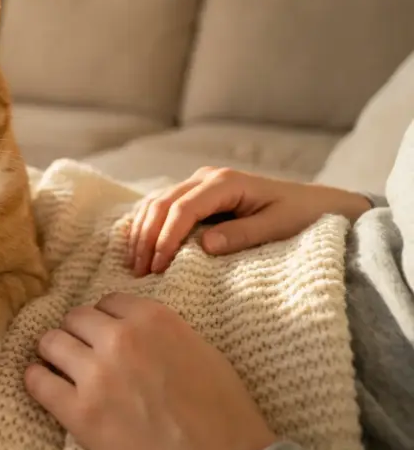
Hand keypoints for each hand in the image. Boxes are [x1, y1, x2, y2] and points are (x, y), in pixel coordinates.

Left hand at [25, 293, 275, 449]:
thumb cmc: (224, 414)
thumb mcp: (200, 351)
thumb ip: (161, 332)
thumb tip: (132, 328)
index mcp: (153, 318)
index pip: (107, 301)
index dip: (105, 321)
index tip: (105, 336)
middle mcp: (120, 337)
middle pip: (75, 318)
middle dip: (78, 335)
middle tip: (84, 355)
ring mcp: (97, 374)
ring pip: (51, 342)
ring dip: (54, 354)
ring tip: (61, 368)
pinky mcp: (80, 411)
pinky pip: (37, 381)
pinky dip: (36, 380)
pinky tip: (43, 384)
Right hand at [127, 167, 370, 275]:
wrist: (314, 204)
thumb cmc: (300, 216)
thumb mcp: (278, 227)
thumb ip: (242, 234)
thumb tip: (204, 245)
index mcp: (225, 182)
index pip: (183, 208)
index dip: (166, 237)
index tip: (157, 267)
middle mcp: (206, 177)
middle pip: (162, 203)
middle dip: (146, 237)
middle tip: (138, 271)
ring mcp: (198, 183)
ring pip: (155, 202)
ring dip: (141, 232)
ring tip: (134, 264)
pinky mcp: (195, 194)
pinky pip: (161, 206)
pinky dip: (146, 225)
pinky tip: (138, 246)